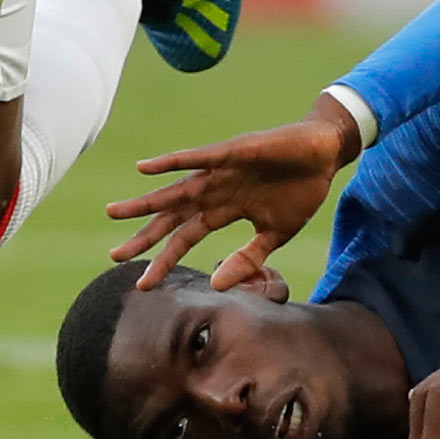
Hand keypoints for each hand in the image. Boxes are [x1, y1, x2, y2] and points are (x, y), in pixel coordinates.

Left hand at [107, 94, 360, 290]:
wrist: (325, 154)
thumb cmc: (300, 189)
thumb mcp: (274, 234)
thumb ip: (247, 259)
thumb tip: (217, 284)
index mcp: (223, 210)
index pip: (185, 239)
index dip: (165, 262)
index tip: (143, 286)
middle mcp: (214, 190)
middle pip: (171, 217)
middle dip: (144, 237)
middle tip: (115, 256)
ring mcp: (221, 171)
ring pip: (175, 190)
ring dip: (145, 202)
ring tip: (114, 214)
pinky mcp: (233, 152)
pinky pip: (197, 158)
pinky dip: (171, 163)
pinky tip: (145, 169)